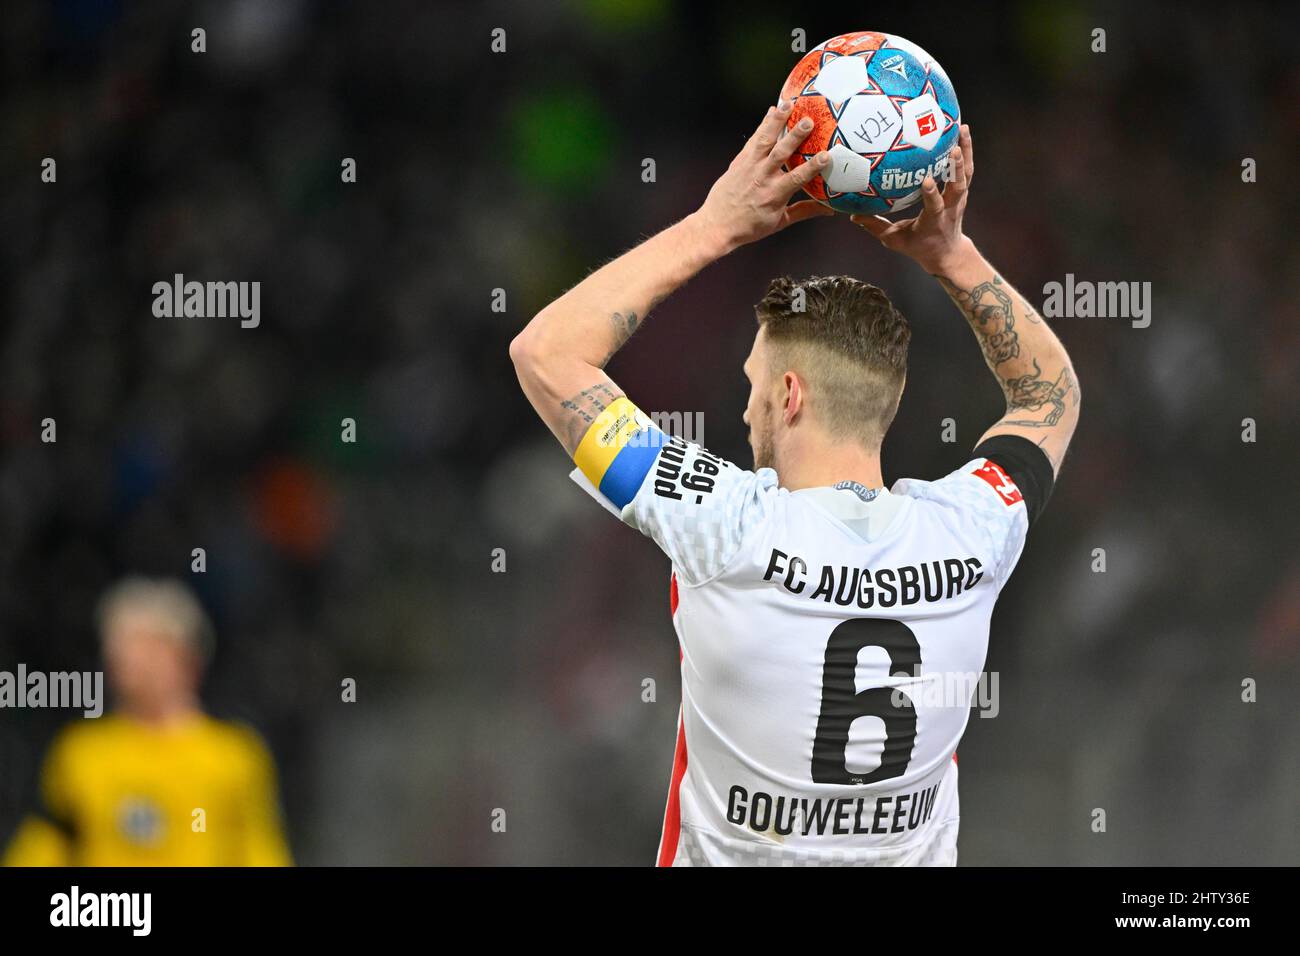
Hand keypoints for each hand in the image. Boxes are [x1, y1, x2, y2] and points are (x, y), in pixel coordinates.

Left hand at [692, 100, 833, 251]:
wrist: (716, 225)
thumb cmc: (750, 227)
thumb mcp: (779, 223)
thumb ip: (805, 211)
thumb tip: (829, 210)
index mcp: (775, 195)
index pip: (798, 178)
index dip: (812, 167)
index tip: (827, 155)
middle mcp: (762, 178)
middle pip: (781, 153)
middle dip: (795, 136)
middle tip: (809, 121)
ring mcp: (749, 167)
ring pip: (765, 140)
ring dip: (777, 121)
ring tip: (789, 104)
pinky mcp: (740, 161)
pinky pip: (753, 139)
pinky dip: (763, 125)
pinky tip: (772, 111)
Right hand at [852, 124, 974, 274]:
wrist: (947, 252)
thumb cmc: (919, 246)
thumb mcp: (895, 240)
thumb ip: (875, 227)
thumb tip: (853, 216)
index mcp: (934, 221)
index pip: (934, 206)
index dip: (931, 194)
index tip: (926, 180)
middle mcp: (950, 208)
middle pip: (957, 186)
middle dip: (956, 167)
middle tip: (954, 146)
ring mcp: (959, 199)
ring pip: (965, 173)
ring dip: (965, 151)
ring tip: (962, 127)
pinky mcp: (962, 191)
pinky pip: (966, 169)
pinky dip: (966, 150)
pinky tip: (961, 130)